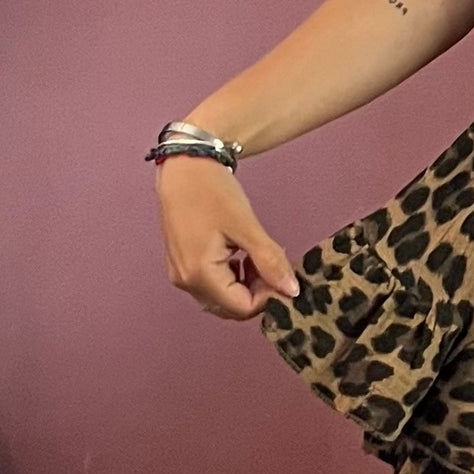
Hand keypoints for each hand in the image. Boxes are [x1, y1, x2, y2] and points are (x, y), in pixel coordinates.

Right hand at [157, 156, 300, 320]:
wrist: (184, 165)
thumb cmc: (212, 190)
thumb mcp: (246, 225)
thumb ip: (270, 260)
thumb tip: (292, 291)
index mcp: (199, 274)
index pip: (242, 308)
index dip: (268, 296)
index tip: (282, 273)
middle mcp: (186, 281)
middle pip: (231, 307)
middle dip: (257, 291)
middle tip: (271, 262)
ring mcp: (181, 275)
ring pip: (222, 298)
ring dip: (245, 285)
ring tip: (256, 255)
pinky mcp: (181, 265)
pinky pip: (211, 285)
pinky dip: (231, 277)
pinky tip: (240, 255)